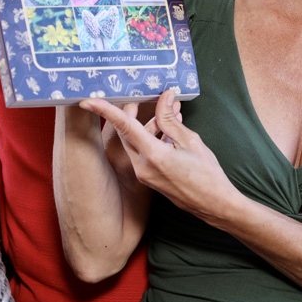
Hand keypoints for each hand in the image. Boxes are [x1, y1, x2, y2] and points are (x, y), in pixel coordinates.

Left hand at [79, 91, 241, 224]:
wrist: (213, 206)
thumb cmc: (207, 175)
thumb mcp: (190, 141)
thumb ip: (170, 119)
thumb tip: (163, 97)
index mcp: (152, 156)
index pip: (124, 126)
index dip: (105, 110)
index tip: (88, 100)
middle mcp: (142, 167)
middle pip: (126, 133)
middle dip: (130, 113)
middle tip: (140, 95)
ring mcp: (144, 175)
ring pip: (135, 142)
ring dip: (147, 125)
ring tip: (170, 109)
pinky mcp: (148, 179)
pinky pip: (143, 153)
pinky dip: (152, 138)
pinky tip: (170, 128)